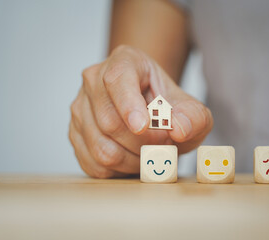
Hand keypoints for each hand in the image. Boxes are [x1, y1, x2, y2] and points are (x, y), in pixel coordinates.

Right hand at [69, 45, 212, 177]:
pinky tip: (133, 160)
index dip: (128, 105)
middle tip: (165, 146)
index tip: (142, 127)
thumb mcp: (191, 110)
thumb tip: (179, 129)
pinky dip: (119, 170)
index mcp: (124, 62)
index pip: (118, 80)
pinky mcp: (75, 135)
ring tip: (151, 154)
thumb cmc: (168, 108)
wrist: (152, 114)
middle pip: (110, 121)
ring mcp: (80, 109)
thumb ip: (193, 117)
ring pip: (101, 148)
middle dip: (143, 143)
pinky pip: (94, 164)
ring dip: (133, 161)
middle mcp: (94, 81)